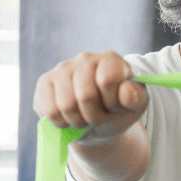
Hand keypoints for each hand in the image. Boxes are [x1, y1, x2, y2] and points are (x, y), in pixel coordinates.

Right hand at [33, 51, 148, 140]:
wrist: (99, 120)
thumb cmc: (118, 108)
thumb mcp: (135, 105)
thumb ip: (136, 98)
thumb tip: (127, 93)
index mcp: (111, 59)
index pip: (108, 81)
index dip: (112, 102)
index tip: (116, 107)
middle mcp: (85, 58)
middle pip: (85, 96)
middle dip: (95, 116)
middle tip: (100, 117)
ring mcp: (62, 69)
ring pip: (66, 105)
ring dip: (78, 121)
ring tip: (86, 118)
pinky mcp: (45, 82)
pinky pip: (50, 110)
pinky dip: (62, 122)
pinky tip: (70, 118)